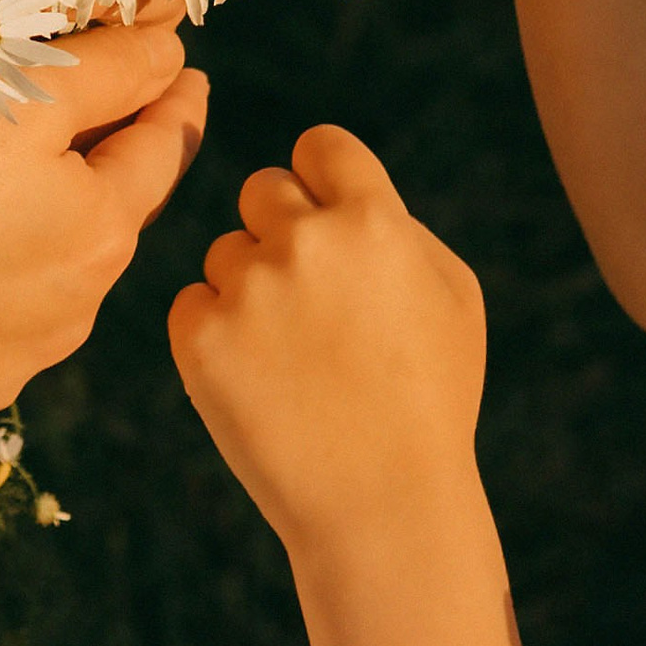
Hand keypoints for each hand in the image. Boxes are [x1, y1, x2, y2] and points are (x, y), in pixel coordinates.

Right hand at [0, 0, 208, 429]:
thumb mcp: (15, 95)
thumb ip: (110, 69)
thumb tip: (173, 49)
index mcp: (104, 229)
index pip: (163, 149)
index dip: (175, 102)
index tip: (186, 77)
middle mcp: (80, 307)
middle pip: (113, 218)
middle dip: (115, 172)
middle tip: (110, 129)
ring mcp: (19, 360)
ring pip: (54, 281)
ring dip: (46, 239)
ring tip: (7, 203)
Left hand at [169, 126, 485, 552]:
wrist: (383, 500)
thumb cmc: (431, 396)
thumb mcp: (452, 296)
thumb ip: (397, 227)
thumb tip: (339, 192)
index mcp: (374, 221)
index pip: (321, 146)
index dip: (323, 179)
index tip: (327, 215)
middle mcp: (306, 242)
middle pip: (263, 189)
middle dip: (282, 230)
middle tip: (310, 298)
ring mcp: (247, 289)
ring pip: (226, 252)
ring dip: (251, 288)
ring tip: (297, 357)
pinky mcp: (199, 338)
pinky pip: (193, 304)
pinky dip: (218, 335)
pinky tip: (263, 378)